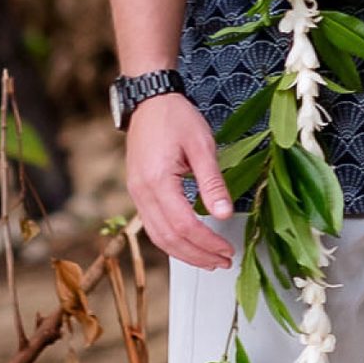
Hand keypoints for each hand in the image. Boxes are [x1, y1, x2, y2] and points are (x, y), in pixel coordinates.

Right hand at [126, 92, 233, 269]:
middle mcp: (142, 192)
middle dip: (197, 255)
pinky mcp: (138, 192)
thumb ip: (212, 183)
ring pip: (158, 237)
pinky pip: (153, 226)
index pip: (184, 225)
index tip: (227, 251)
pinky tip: (189, 244)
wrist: (150, 100)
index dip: (206, 243)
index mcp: (157, 181)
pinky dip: (172, 241)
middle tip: (222, 261)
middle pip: (168, 239)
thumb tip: (225, 214)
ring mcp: (137, 194)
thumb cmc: (175, 117)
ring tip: (209, 260)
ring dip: (184, 253)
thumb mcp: (202, 146)